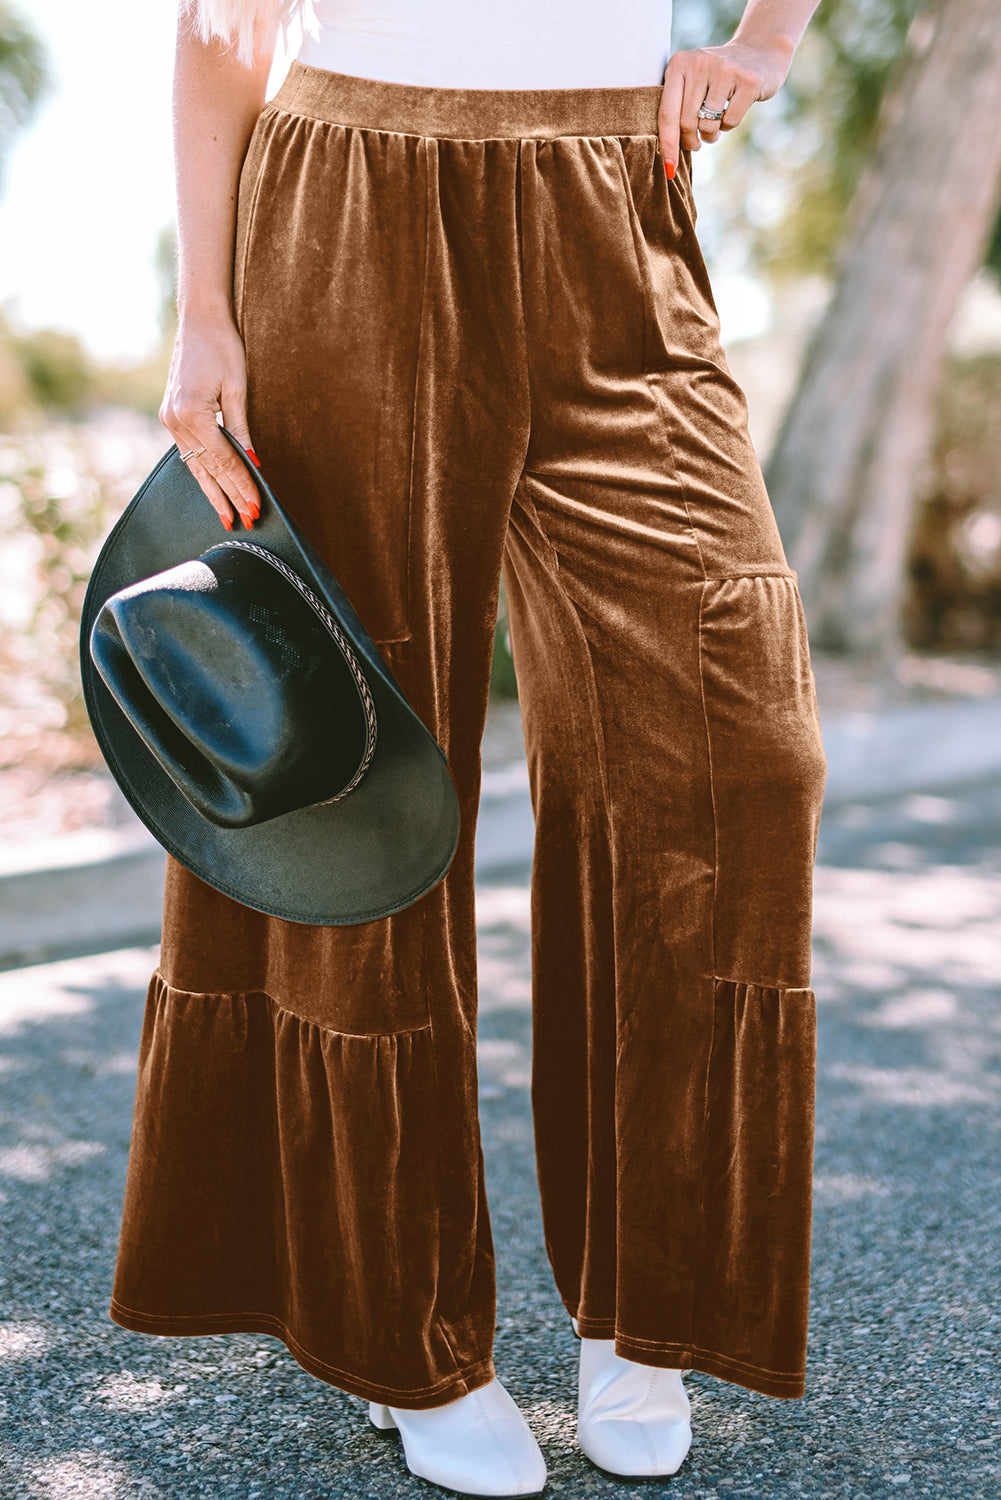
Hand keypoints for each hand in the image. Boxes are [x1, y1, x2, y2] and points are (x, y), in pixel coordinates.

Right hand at [158, 310, 262, 530]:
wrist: (198, 320)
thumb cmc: (223, 347)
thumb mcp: (237, 388)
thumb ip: (241, 429)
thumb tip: (253, 462)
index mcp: (192, 415)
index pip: (223, 460)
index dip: (240, 485)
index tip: (255, 506)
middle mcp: (176, 421)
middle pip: (207, 469)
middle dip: (227, 497)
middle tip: (243, 522)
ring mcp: (170, 419)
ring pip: (195, 465)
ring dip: (213, 491)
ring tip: (227, 515)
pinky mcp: (171, 416)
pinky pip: (190, 452)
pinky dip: (203, 471)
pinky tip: (212, 488)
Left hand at [658, 37, 794, 177]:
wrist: (758, 52)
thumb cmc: (717, 77)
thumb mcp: (692, 80)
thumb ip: (677, 105)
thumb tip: (667, 152)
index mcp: (679, 64)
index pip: (667, 113)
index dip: (667, 145)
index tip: (669, 169)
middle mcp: (699, 63)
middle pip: (686, 122)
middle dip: (690, 141)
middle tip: (696, 144)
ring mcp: (724, 69)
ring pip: (708, 125)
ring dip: (710, 135)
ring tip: (714, 127)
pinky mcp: (747, 80)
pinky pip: (730, 122)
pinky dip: (729, 126)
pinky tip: (732, 111)